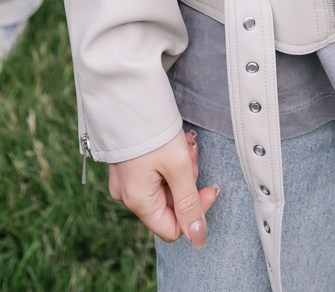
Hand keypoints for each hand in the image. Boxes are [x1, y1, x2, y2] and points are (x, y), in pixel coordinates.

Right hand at [109, 131, 217, 245]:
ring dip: (180, 169)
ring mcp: (125, 182)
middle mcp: (127, 196)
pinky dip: (168, 162)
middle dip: (188, 182)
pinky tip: (172, 143)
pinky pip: (154, 175)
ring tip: (182, 144)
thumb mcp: (178, 166)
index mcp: (138, 201)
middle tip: (190, 154)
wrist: (125, 96)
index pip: (173, 229)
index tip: (209, 188)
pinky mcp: (127, 168)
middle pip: (170, 206)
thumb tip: (197, 238)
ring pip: (165, 188)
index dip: (195, 212)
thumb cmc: (151, 131)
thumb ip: (189, 204)